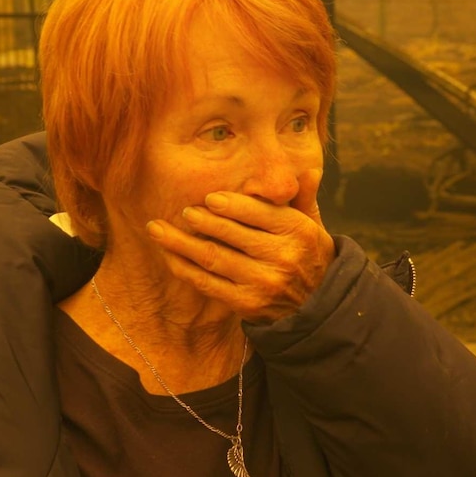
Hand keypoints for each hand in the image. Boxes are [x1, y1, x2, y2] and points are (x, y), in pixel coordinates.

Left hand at [145, 168, 335, 322]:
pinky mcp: (246, 304)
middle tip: (183, 212)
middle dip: (202, 221)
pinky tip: (168, 255)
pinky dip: (185, 268)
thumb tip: (310, 170)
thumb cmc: (308, 255)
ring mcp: (263, 283)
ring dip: (181, 243)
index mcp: (299, 231)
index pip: (260, 213)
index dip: (232, 205)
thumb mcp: (314, 226)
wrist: (317, 306)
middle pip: (232, 235)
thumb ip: (305, 198)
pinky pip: (208, 283)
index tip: (209, 198)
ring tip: (158, 229)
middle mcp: (282, 257)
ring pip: (214, 258)